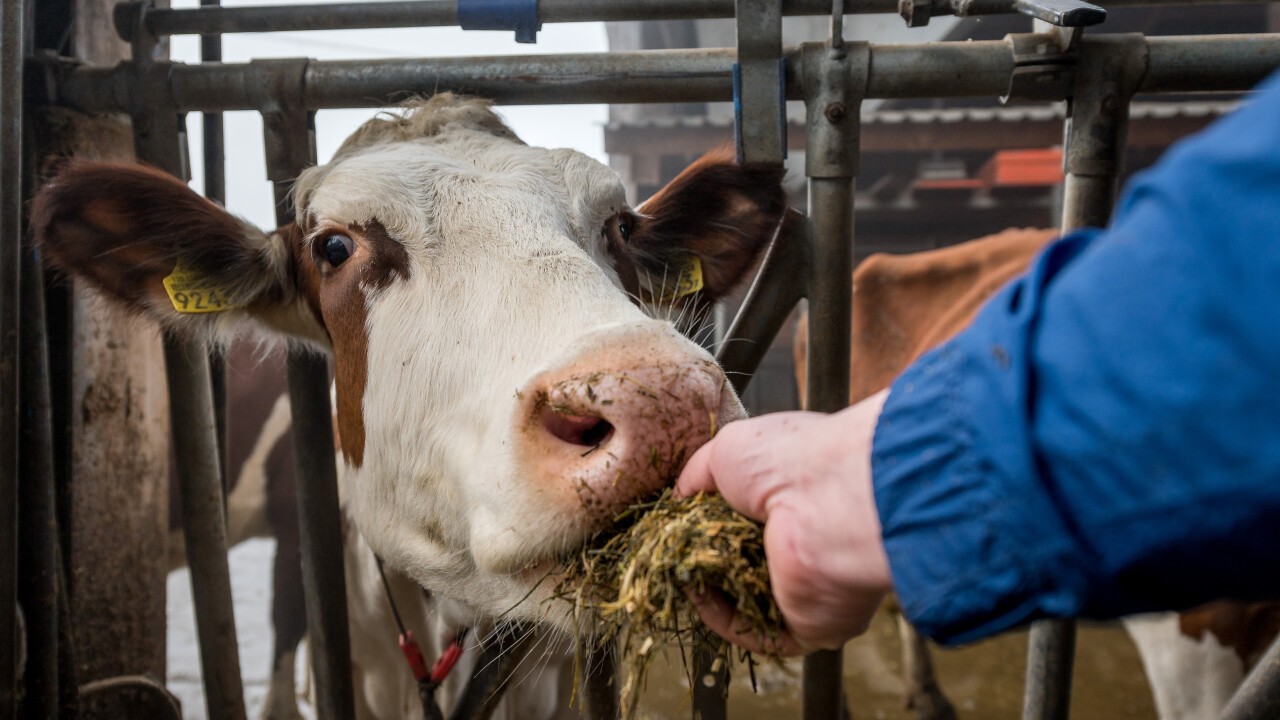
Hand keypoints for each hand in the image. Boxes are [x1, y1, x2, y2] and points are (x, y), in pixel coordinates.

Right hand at [675, 389, 892, 654]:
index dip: (712, 520)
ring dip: (709, 586)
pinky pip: (757, 631)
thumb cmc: (790, 461)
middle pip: (746, 558)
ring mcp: (812, 584)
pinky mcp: (811, 625)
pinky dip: (721, 615)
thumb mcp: (728, 448)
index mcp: (800, 494)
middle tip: (677, 548)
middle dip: (707, 554)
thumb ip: (699, 473)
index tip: (682, 523)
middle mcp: (810, 539)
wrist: (830, 500)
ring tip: (680, 567)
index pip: (752, 516)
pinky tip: (697, 591)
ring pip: (748, 597)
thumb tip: (679, 496)